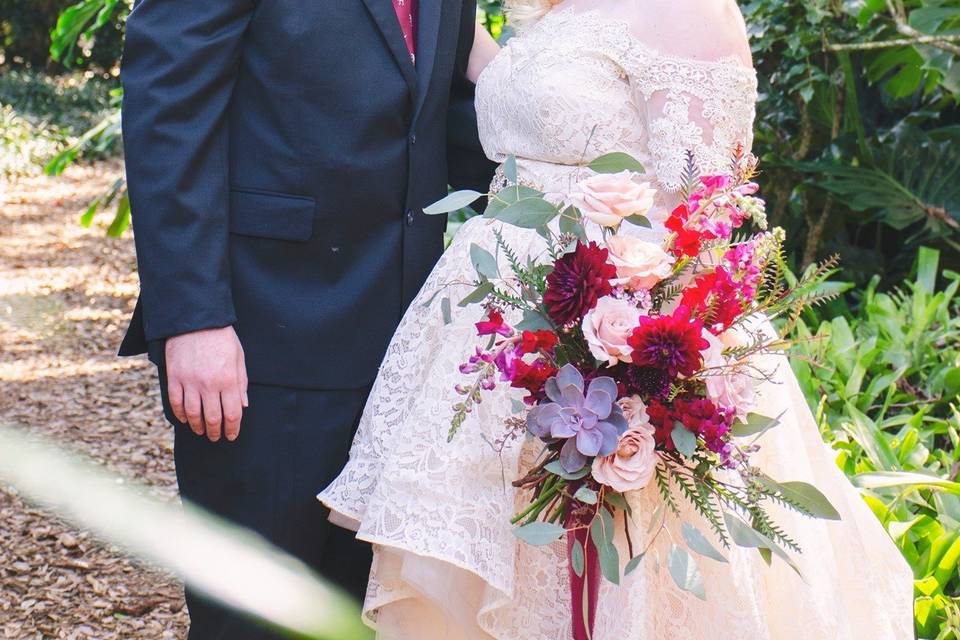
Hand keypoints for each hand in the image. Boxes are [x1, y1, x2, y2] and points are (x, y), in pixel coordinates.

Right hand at [165, 326, 248, 441]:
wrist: (195, 320)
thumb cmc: (221, 337)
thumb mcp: (239, 358)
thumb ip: (241, 383)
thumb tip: (243, 406)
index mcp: (228, 379)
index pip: (232, 414)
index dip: (232, 429)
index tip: (232, 435)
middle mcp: (209, 384)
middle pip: (212, 418)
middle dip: (215, 432)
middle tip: (216, 437)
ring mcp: (189, 382)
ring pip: (193, 414)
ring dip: (198, 426)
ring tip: (202, 431)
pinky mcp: (174, 377)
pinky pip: (175, 402)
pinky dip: (180, 414)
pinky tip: (185, 419)